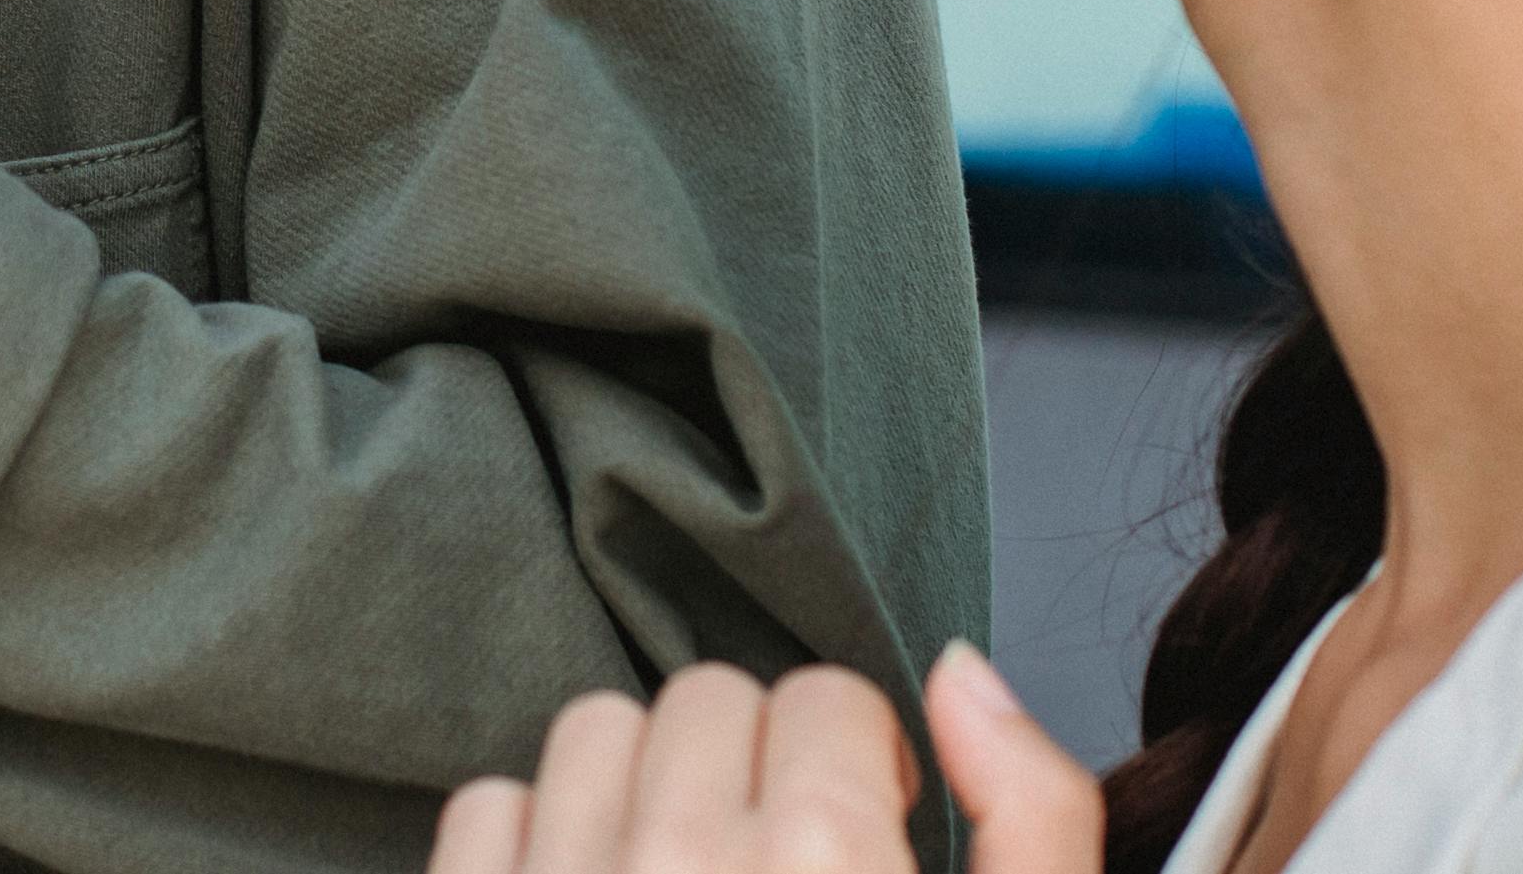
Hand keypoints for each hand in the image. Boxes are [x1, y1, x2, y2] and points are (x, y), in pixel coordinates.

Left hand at [429, 646, 1095, 873]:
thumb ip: (1035, 819)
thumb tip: (962, 668)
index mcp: (830, 869)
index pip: (827, 701)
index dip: (857, 775)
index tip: (865, 851)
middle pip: (712, 702)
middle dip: (757, 775)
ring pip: (595, 733)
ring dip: (644, 795)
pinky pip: (487, 807)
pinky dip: (536, 846)